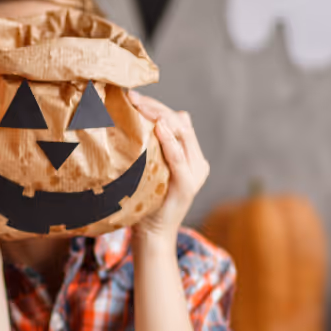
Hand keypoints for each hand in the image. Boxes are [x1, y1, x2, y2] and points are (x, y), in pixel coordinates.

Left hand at [128, 91, 209, 245]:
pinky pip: (179, 160)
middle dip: (156, 107)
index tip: (133, 96)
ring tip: (141, 105)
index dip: (157, 105)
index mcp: (190, 155)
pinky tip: (159, 128)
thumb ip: (150, 148)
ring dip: (161, 117)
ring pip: (182, 135)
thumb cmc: (145, 200)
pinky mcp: (187, 186)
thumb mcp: (147, 169)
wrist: (152, 234)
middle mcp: (197, 161)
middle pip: (180, 123)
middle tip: (132, 97)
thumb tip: (138, 122)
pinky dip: (170, 142)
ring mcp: (195, 173)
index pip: (177, 121)